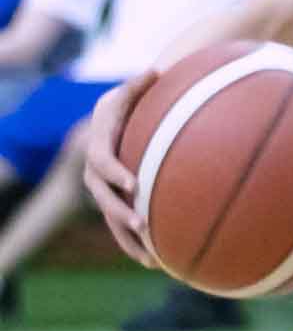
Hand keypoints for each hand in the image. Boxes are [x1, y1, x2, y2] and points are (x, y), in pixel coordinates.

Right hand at [82, 76, 161, 266]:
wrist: (115, 118)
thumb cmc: (129, 101)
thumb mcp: (131, 90)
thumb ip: (139, 85)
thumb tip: (155, 70)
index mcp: (99, 144)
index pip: (102, 161)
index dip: (115, 173)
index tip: (134, 184)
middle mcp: (95, 170)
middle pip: (103, 197)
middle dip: (121, 213)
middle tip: (142, 226)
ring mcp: (102, 189)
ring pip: (111, 218)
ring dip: (128, 240)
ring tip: (152, 259)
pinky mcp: (114, 201)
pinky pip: (121, 226)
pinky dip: (136, 243)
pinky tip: (158, 260)